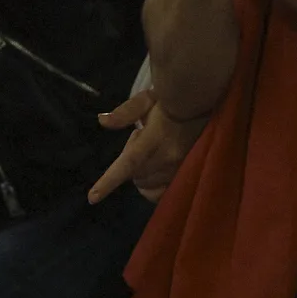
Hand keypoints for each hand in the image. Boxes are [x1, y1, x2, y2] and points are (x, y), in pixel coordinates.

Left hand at [88, 88, 207, 203]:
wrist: (203, 106)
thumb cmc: (171, 102)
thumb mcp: (146, 100)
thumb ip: (125, 112)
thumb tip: (102, 121)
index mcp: (154, 138)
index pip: (128, 163)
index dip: (109, 181)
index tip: (92, 197)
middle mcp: (167, 158)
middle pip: (135, 175)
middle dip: (131, 164)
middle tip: (143, 144)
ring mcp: (179, 170)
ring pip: (147, 185)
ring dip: (142, 174)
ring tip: (153, 155)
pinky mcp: (188, 176)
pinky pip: (163, 194)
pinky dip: (154, 187)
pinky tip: (157, 172)